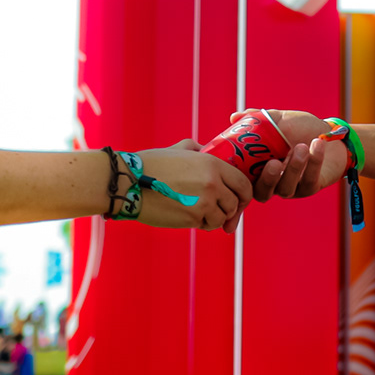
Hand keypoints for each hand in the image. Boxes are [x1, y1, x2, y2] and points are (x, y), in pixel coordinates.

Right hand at [132, 140, 252, 231]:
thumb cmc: (152, 165)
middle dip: (230, 210)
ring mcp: (204, 201)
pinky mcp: (192, 217)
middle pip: (236, 203)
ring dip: (215, 219)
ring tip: (201, 213)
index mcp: (212, 164)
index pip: (243, 183)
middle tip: (222, 213)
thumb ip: (199, 150)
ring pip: (223, 217)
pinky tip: (192, 218)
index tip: (239, 200)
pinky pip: (207, 225)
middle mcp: (213, 182)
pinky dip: (203, 224)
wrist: (130, 182)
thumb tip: (207, 152)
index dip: (243, 195)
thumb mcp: (179, 149)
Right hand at [240, 110, 349, 201]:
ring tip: (302, 147)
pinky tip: (318, 143)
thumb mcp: (279, 120)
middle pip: (262, 192)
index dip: (239, 179)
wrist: (331, 133)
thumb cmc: (302, 128)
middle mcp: (273, 182)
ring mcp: (291, 187)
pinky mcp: (310, 188)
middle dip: (267, 179)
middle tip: (274, 162)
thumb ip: (258, 119)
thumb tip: (234, 117)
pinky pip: (309, 181)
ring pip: (286, 188)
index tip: (241, 164)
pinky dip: (314, 162)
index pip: (243, 181)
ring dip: (294, 167)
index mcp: (259, 169)